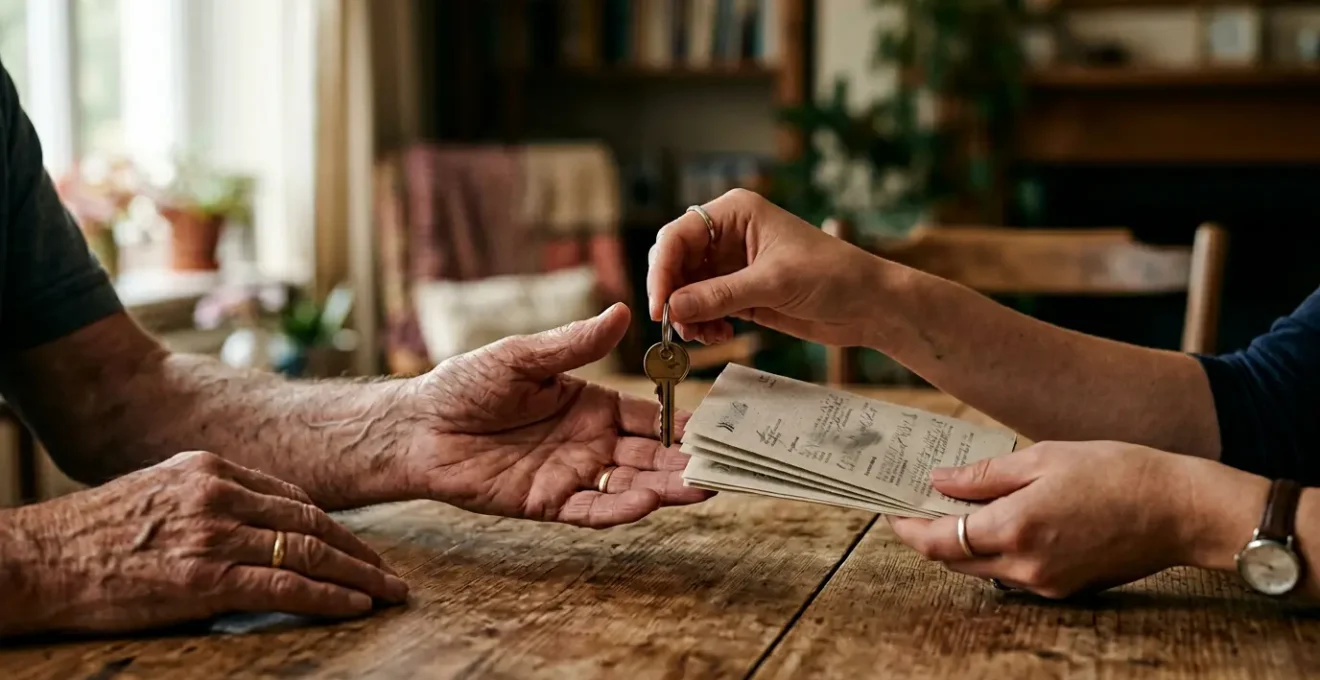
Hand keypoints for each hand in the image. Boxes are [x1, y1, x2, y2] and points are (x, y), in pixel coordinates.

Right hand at [1, 451, 406, 636]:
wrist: (38, 559)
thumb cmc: (92, 534)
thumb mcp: (158, 492)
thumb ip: (211, 500)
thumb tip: (256, 529)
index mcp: (209, 468)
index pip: (292, 498)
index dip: (333, 527)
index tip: (358, 547)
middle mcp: (218, 493)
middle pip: (310, 522)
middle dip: (358, 551)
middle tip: (391, 573)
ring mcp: (214, 534)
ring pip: (308, 552)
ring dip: (357, 575)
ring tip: (388, 593)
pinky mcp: (206, 578)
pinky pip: (285, 588)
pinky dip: (327, 597)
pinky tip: (354, 606)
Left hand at [403, 303, 711, 527]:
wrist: (417, 426)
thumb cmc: (465, 383)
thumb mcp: (524, 356)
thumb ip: (575, 344)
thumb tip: (623, 313)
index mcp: (589, 404)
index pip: (646, 417)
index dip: (679, 423)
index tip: (713, 426)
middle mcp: (588, 443)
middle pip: (648, 457)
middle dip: (685, 463)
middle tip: (723, 465)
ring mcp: (570, 475)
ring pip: (629, 486)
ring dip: (665, 488)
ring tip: (701, 488)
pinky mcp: (546, 503)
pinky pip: (591, 510)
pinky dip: (620, 509)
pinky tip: (649, 502)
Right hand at [646, 188, 884, 346]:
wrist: (869, 305)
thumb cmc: (833, 276)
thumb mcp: (774, 283)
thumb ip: (720, 295)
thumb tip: (672, 307)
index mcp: (735, 213)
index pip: (678, 236)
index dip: (662, 270)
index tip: (659, 305)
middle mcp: (728, 235)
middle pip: (675, 262)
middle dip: (672, 294)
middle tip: (676, 326)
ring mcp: (732, 265)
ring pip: (685, 289)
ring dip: (687, 314)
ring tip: (705, 335)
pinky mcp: (739, 292)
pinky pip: (704, 307)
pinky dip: (702, 323)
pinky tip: (718, 334)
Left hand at [887, 441, 1267, 598]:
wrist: (1181, 509)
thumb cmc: (1117, 472)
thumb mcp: (1044, 458)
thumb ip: (985, 476)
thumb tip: (939, 481)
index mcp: (1016, 529)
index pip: (939, 540)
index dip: (909, 527)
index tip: (891, 510)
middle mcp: (1026, 565)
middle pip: (955, 560)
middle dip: (929, 535)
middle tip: (916, 505)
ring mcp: (1047, 582)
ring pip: (983, 568)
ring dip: (963, 543)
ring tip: (956, 507)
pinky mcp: (1067, 587)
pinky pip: (1014, 572)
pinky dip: (996, 550)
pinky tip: (1000, 521)